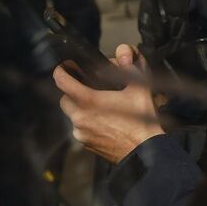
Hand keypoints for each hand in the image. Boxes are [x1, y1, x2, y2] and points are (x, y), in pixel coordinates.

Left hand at [53, 44, 164, 163]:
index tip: (65, 67)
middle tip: (85, 87)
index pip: (62, 81)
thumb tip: (124, 53)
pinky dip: (85, 122)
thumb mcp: (139, 89)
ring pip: (71, 115)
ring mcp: (81, 133)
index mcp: (88, 101)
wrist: (145, 152)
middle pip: (64, 99)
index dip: (61, 71)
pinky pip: (79, 129)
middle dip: (71, 92)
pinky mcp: (85, 144)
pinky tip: (101, 121)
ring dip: (79, 108)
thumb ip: (129, 68)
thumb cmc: (143, 121)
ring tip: (97, 106)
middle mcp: (79, 118)